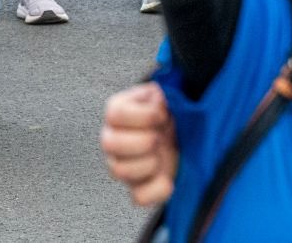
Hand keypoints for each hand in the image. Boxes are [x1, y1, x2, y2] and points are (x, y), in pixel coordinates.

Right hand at [100, 83, 178, 206]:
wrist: (181, 137)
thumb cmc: (170, 116)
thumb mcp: (166, 97)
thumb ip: (159, 93)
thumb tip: (157, 97)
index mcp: (116, 113)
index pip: (115, 114)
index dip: (144, 116)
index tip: (162, 114)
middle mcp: (112, 139)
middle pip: (110, 144)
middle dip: (143, 141)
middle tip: (159, 137)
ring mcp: (121, 165)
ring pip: (119, 171)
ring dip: (149, 164)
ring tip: (161, 155)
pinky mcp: (137, 187)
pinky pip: (138, 197)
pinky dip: (156, 190)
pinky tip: (168, 179)